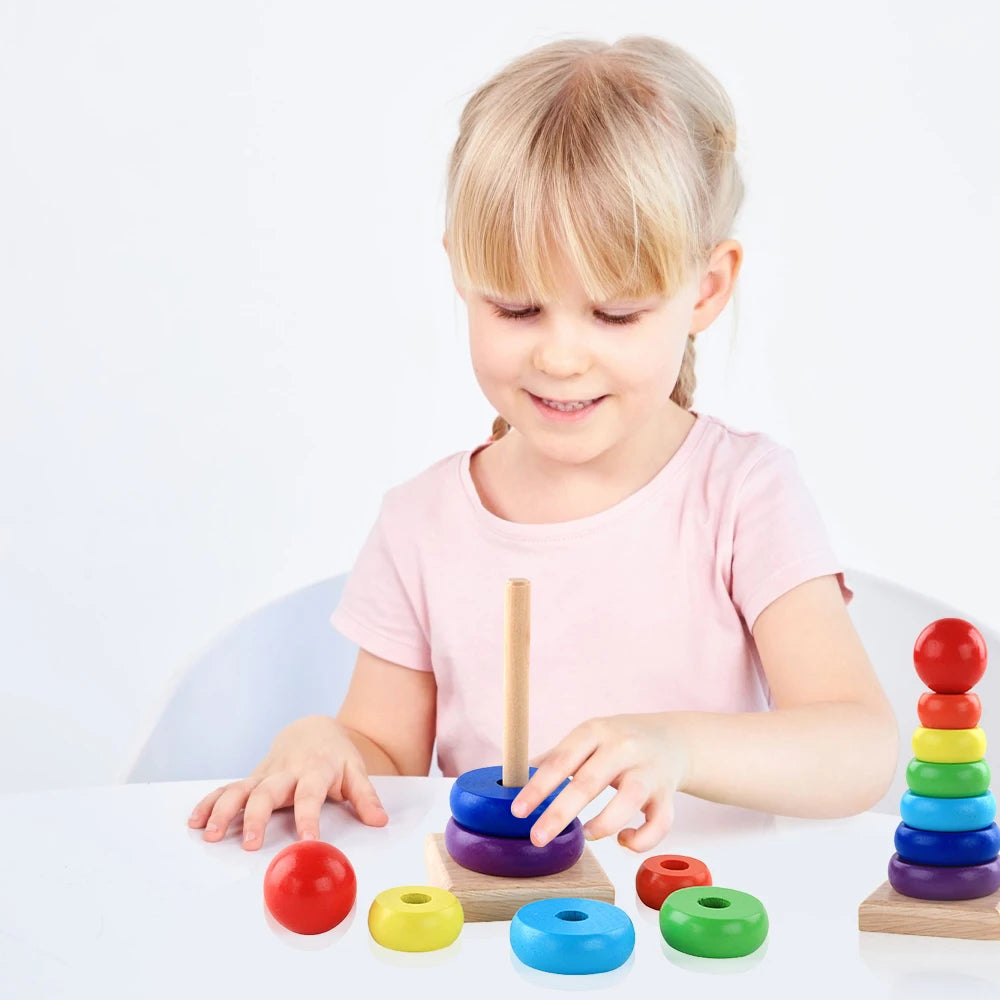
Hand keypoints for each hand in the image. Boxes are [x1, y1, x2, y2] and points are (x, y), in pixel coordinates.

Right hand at [186, 714, 387, 849]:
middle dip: (256, 818)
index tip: (307, 841)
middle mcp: (286, 773)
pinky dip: (210, 803)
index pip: (310, 796)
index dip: (308, 818)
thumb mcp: (356, 771)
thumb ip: (366, 797)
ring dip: (224, 811)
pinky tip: (196, 821)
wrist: (314, 730)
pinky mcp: (251, 779)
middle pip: (268, 793)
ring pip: (240, 790)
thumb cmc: (336, 755)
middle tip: (249, 844)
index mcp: (314, 771)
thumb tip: (380, 821)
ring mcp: (265, 775)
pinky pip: (227, 789)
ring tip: (210, 835)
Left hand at [509, 714, 689, 852]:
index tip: (518, 811)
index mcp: (595, 731)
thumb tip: (518, 775)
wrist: (672, 738)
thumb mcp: (588, 737)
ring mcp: (648, 770)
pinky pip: (660, 822)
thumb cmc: (620, 741)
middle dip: (560, 813)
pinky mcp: (668, 793)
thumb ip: (558, 756)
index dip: (538, 787)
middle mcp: (623, 748)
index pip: (561, 760)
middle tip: (537, 837)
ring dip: (605, 824)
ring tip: (587, 835)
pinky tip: (624, 841)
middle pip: (589, 782)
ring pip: (629, 800)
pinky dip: (642, 840)